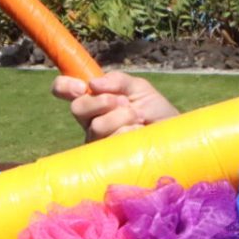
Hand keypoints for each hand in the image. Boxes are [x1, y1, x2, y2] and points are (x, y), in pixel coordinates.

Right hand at [53, 72, 179, 140]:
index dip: (65, 86)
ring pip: (96, 126)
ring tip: (139, 120)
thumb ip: (117, 81)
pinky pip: (110, 141)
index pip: (64, 90)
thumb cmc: (156, 111)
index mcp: (94, 99)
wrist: (174, 136)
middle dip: (102, 102)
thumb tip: (93, 84)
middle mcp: (91, 120)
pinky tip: (138, 134)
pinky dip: (128, 133)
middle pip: (78, 107)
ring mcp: (97, 140)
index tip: (82, 87)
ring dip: (122, 118)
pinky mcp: (105, 157)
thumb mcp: (139, 88)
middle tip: (124, 103)